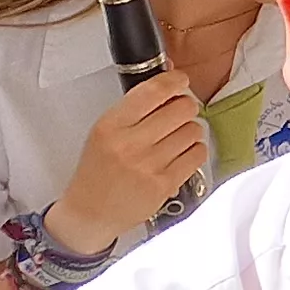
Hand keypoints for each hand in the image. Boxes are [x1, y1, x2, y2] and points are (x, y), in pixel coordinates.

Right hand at [45, 74, 208, 250]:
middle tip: (178, 114)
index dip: (175, 80)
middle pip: (182, 108)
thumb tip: (171, 77)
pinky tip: (181, 154)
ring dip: (190, 131)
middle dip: (185, 107)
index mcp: (111, 126)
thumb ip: (136, 106)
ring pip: (194, 130)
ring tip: (175, 138)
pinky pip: (198, 154)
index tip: (180, 80)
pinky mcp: (165, 184)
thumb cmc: (98, 170)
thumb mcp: (105, 131)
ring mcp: (149, 165)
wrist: (90, 212)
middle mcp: (130, 144)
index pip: (154, 91)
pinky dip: (194, 151)